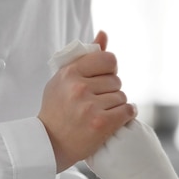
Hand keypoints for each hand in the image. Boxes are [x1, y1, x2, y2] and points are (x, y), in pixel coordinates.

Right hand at [38, 31, 136, 171]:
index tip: (104, 78)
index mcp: (70, 73)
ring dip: (117, 104)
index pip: (107, 59)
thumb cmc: (57, 109)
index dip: (110, 69)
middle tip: (99, 100)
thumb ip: (85, 57)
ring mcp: (90, 106)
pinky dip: (127, 114)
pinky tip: (118, 117)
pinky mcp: (101, 123)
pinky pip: (128, 110)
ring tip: (102, 112)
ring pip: (122, 96)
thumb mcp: (64, 79)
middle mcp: (79, 87)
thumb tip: (104, 34)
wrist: (50, 143)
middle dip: (111, 90)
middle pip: (116, 80)